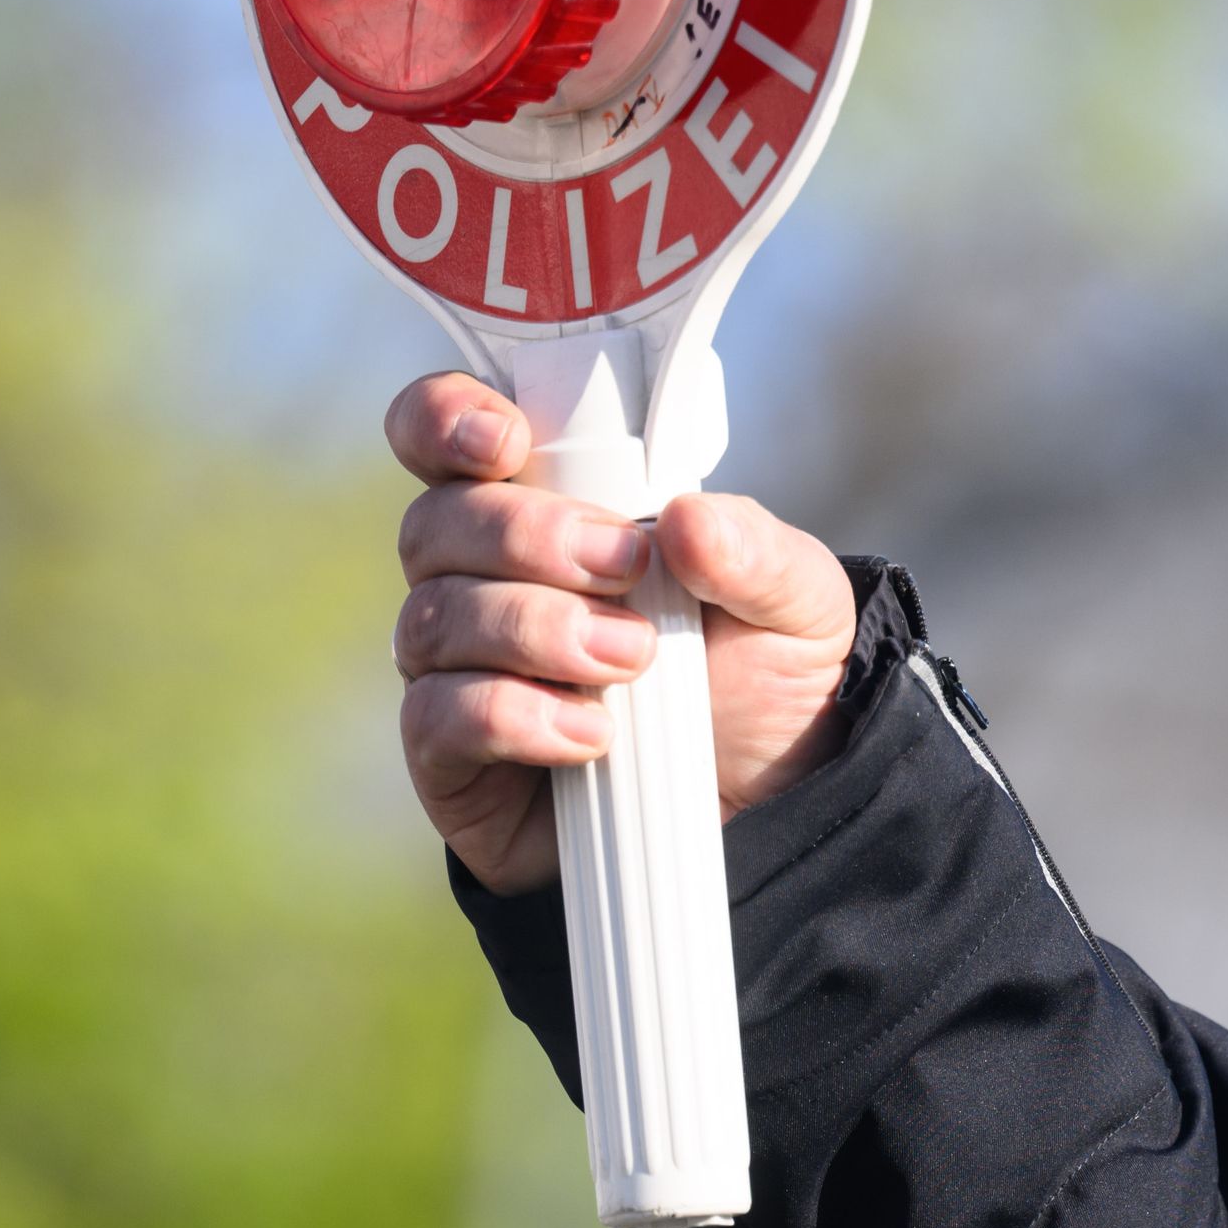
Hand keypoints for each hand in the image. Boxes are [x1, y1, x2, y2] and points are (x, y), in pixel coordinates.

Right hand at [384, 371, 860, 895]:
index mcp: (539, 505)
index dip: (446, 420)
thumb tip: (684, 520)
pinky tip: (590, 734)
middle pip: (433, 525)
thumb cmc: (758, 676)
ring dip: (535, 629)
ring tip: (633, 660)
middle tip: (626, 569)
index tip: (506, 441)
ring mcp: (453, 667)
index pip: (441, 435)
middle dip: (525, 536)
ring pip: (434, 619)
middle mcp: (475, 578)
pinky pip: (437, 718)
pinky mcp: (451, 758)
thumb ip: (751, 550)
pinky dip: (511, 716)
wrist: (764, 808)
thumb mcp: (794, 602)